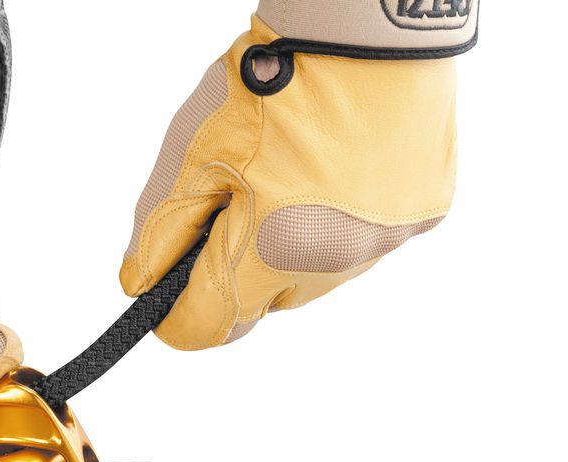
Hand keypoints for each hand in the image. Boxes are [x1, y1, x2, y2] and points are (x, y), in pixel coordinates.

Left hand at [121, 2, 476, 349]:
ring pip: (315, 275)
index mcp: (278, 251)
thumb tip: (142, 286)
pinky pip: (363, 241)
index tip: (164, 292)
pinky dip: (338, 220)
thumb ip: (161, 231)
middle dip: (237, 268)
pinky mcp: (424, 213)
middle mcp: (341, 261)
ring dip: (289, 246)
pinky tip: (332, 169)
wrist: (365, 22)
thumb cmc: (275, 81)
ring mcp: (389, 240)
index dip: (177, 313)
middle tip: (231, 201)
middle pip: (264, 302)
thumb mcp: (192, 153)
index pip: (210, 324)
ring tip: (285, 176)